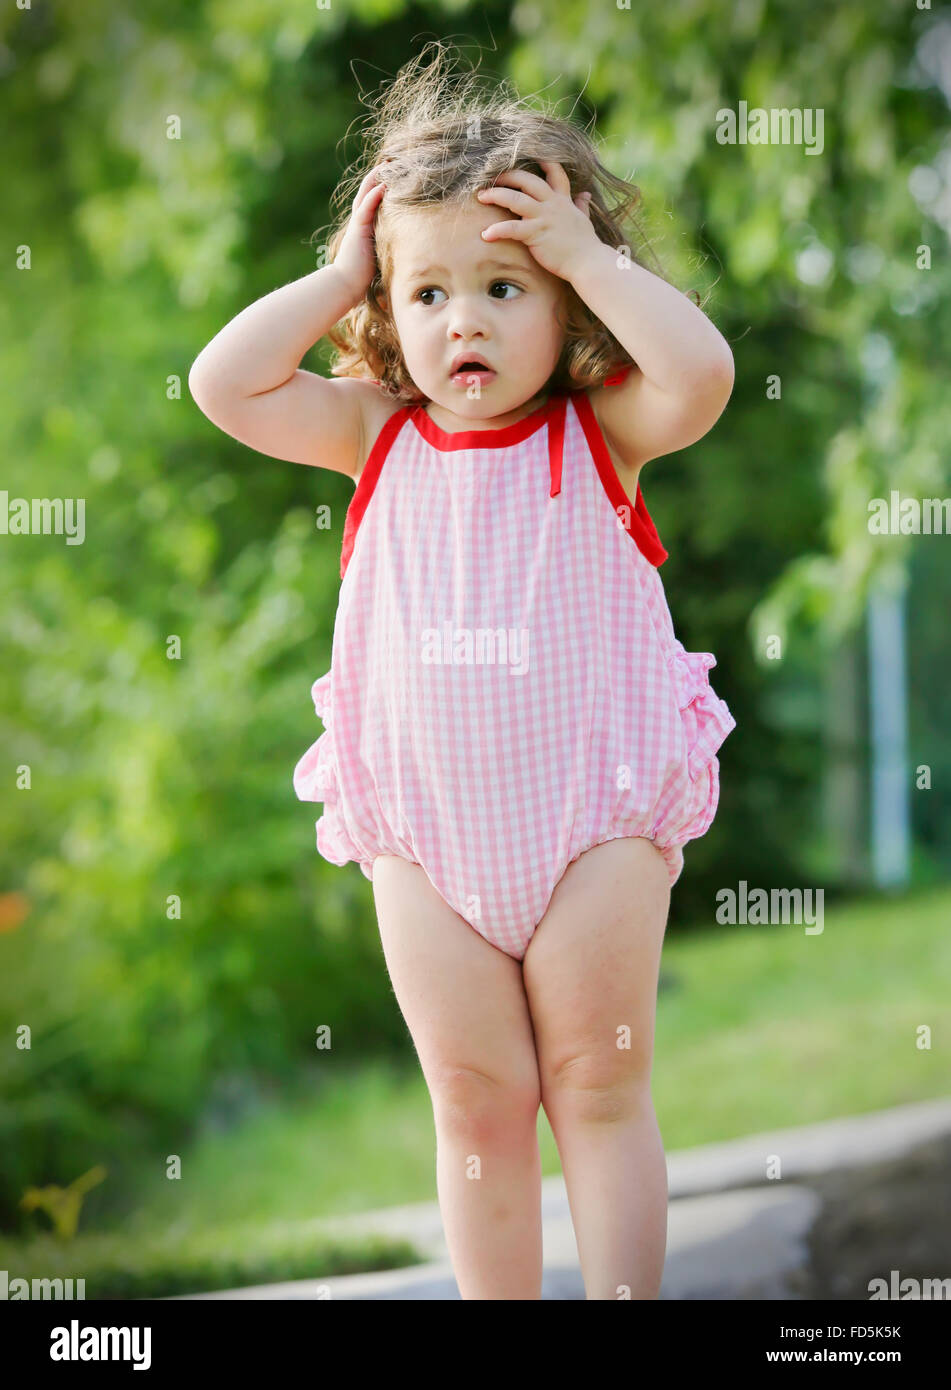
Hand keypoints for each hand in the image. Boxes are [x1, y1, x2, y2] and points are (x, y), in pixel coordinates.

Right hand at [332, 163, 388, 300]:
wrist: (346, 284)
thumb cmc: (362, 275)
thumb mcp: (379, 255)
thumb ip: (387, 245)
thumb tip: (408, 248)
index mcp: (366, 225)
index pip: (374, 200)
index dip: (383, 185)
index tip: (397, 172)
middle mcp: (360, 221)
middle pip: (369, 191)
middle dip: (379, 175)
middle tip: (392, 159)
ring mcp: (358, 224)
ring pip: (366, 195)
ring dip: (376, 179)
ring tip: (388, 164)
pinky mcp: (358, 231)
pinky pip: (365, 210)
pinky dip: (373, 197)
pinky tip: (383, 185)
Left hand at [476, 160, 596, 280]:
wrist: (587, 262)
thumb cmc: (585, 244)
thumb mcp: (584, 219)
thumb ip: (581, 205)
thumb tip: (585, 195)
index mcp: (562, 199)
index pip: (554, 172)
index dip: (542, 160)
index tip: (530, 153)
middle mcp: (552, 204)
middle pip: (527, 179)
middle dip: (507, 176)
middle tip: (491, 178)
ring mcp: (543, 217)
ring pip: (515, 198)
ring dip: (496, 195)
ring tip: (481, 197)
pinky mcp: (536, 234)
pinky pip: (512, 228)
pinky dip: (497, 230)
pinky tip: (485, 235)